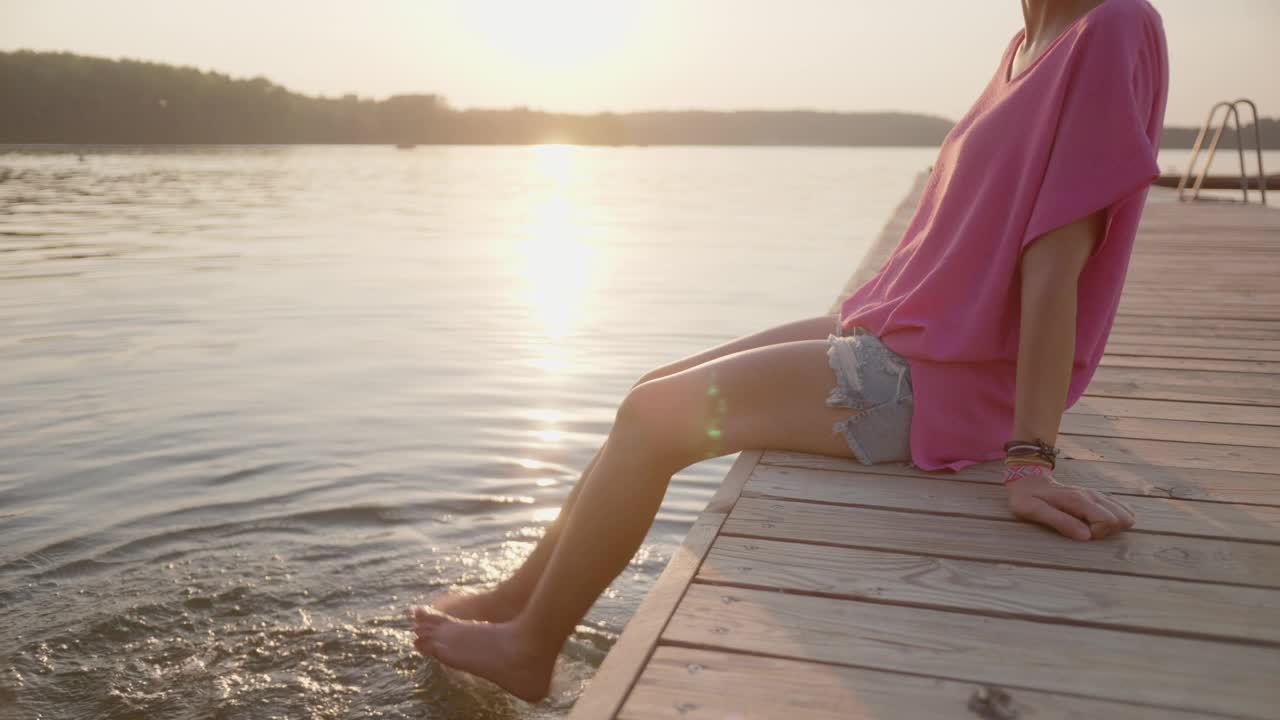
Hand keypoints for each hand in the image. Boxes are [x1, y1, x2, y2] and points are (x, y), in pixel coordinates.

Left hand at [1005, 470, 1135, 540]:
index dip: (1098, 533)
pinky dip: (1113, 520)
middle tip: (1086, 531)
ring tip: (1089, 527)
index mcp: (1079, 500)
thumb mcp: (1033, 510)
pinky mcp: (1097, 497)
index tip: (1080, 534)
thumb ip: (1059, 521)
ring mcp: (1096, 495)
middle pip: (1123, 518)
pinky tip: (1095, 523)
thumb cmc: (1026, 497)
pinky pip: (1120, 509)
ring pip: (1125, 514)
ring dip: (1112, 527)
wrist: (1026, 479)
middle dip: (1108, 531)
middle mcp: (1092, 495)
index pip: (1109, 520)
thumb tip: (1086, 536)